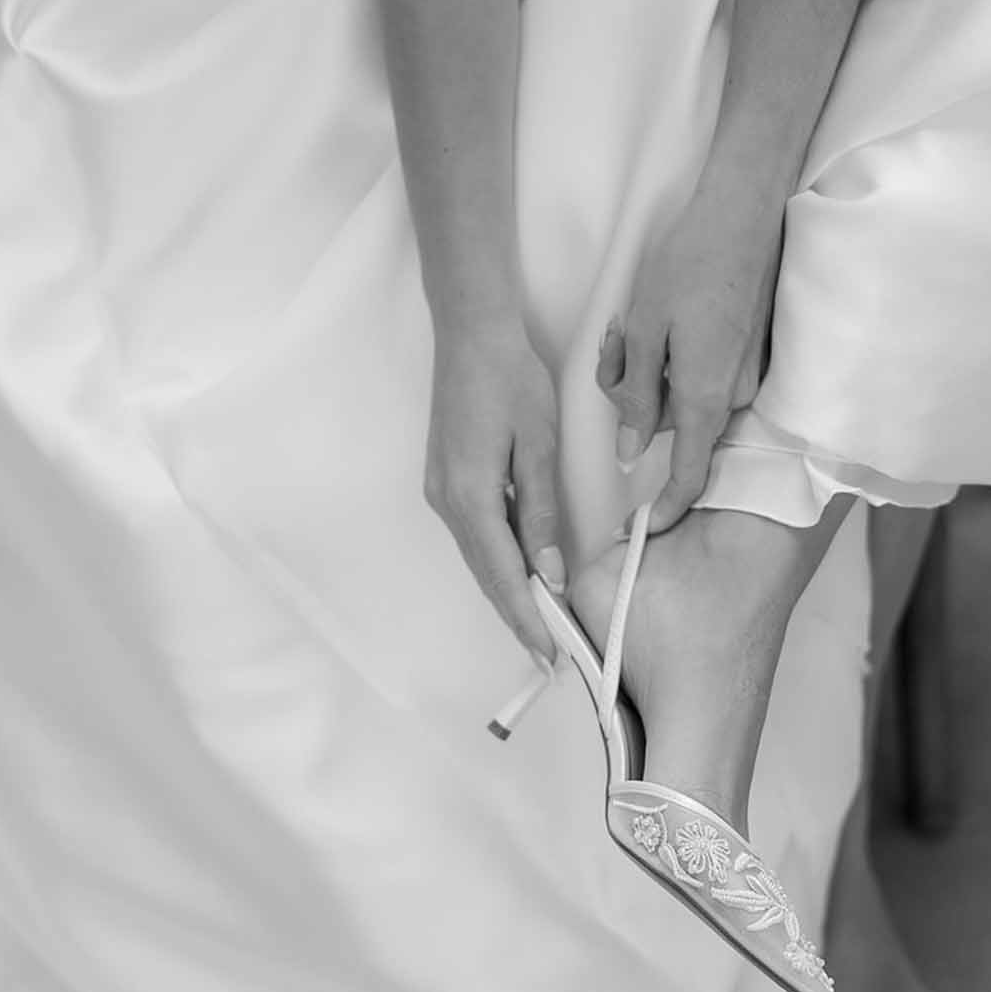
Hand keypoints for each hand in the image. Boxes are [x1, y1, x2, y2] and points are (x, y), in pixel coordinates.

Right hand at [423, 314, 565, 661]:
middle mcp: (447, 502)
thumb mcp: (538, 446)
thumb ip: (540, 512)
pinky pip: (474, 535)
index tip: (548, 657)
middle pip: (485, 575)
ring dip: (507, 592)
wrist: (471, 335)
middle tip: (549, 656)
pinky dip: (498, 561)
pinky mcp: (444, 480)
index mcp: (471, 497)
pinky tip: (520, 573)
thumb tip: (548, 572)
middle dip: (517, 617)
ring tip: (541, 624)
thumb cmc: (511, 380)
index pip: (502, 576)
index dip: (526, 620)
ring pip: (478, 558)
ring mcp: (441, 492)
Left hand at [597, 184, 784, 533]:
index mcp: (705, 396)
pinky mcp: (756, 351)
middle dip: (639, 403)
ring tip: (634, 321)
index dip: (667, 508)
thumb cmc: (691, 262)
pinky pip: (710, 375)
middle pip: (678, 427)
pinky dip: (682, 357)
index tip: (644, 528)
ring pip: (690, 398)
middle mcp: (736, 394)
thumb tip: (633, 452)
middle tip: (614, 349)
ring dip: (657, 373)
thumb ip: (637, 395)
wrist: (746, 210)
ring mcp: (751, 373)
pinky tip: (671, 314)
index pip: (690, 476)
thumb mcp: (645, 328)